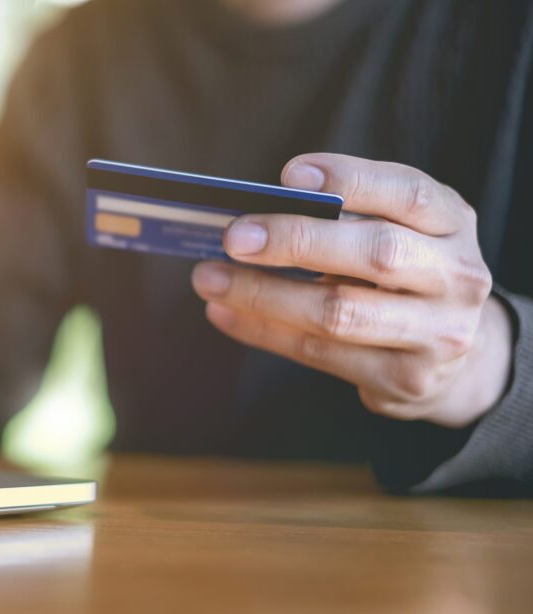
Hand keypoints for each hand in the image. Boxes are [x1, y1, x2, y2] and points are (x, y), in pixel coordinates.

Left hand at [191, 153, 512, 427]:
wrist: (460, 357)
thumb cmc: (405, 275)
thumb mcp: (398, 231)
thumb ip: (349, 215)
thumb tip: (258, 212)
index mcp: (452, 223)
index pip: (409, 193)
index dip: (352, 180)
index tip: (289, 175)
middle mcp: (457, 277)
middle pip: (376, 254)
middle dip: (296, 241)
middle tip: (233, 237)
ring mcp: (438, 333)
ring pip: (339, 312)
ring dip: (263, 295)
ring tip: (209, 278)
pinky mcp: (407, 380)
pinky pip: (319, 354)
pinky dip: (263, 331)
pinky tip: (224, 312)